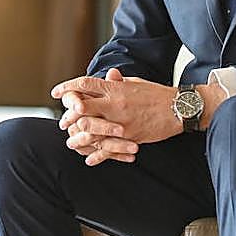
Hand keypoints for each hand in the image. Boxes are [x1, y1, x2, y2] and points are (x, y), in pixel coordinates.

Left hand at [51, 68, 183, 164]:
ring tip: (71, 141)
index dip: (67, 88)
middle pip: (82, 109)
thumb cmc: (157, 94)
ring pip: (91, 132)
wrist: (178, 108)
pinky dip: (97, 156)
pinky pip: (108, 149)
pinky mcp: (130, 137)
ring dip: (78, 138)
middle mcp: (115, 105)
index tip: (56, 92)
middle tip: (63, 121)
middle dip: (69, 116)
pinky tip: (89, 159)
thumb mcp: (135, 83)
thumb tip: (107, 77)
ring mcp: (121, 123)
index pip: (84, 85)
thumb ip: (118, 82)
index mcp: (115, 89)